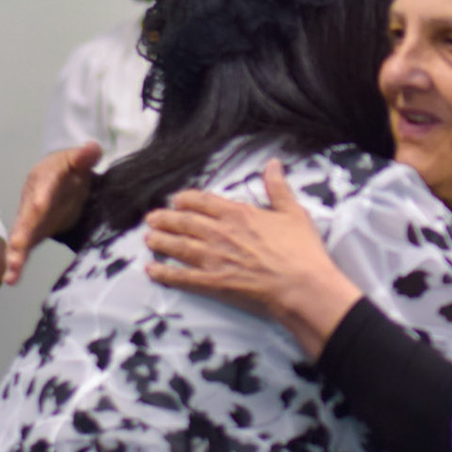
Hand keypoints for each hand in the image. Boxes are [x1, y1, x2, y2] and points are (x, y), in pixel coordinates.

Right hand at [6, 142, 102, 283]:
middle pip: (26, 218)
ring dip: (16, 255)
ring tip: (10, 275)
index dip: (41, 197)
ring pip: (21, 236)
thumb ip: (86, 156)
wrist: (60, 175)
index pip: (43, 189)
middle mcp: (32, 200)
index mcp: (43, 179)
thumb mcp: (79, 160)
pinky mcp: (33, 231)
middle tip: (17, 248)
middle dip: (22, 234)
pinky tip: (11, 280)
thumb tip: (92, 148)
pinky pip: (25, 247)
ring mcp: (30, 218)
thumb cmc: (70, 167)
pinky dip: (18, 262)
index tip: (39, 206)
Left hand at [144, 161, 361, 356]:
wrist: (302, 286)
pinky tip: (152, 270)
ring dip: (161, 241)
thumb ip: (278, 187)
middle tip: (152, 218)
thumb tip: (273, 165)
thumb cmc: (301, 252)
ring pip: (178, 246)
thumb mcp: (293, 212)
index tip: (176, 200)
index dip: (186, 200)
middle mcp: (220, 233)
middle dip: (165, 219)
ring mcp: (214, 258)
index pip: (202, 201)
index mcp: (238, 214)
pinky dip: (164, 273)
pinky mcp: (213, 283)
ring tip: (148, 238)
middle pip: (184, 222)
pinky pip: (181, 276)